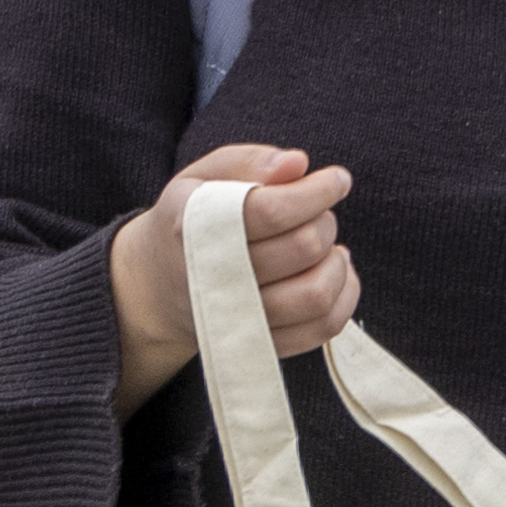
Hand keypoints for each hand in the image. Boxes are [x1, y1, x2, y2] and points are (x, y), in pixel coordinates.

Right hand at [108, 147, 360, 414]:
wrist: (161, 284)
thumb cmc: (193, 219)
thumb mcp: (204, 177)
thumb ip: (250, 162)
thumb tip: (297, 164)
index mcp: (195, 226)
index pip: (272, 210)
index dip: (316, 191)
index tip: (337, 178)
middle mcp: (215, 279)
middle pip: (302, 247)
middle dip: (324, 221)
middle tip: (317, 213)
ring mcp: (240, 318)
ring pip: (317, 294)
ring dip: (336, 262)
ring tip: (326, 245)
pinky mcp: (264, 344)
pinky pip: (323, 327)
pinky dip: (344, 296)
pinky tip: (331, 271)